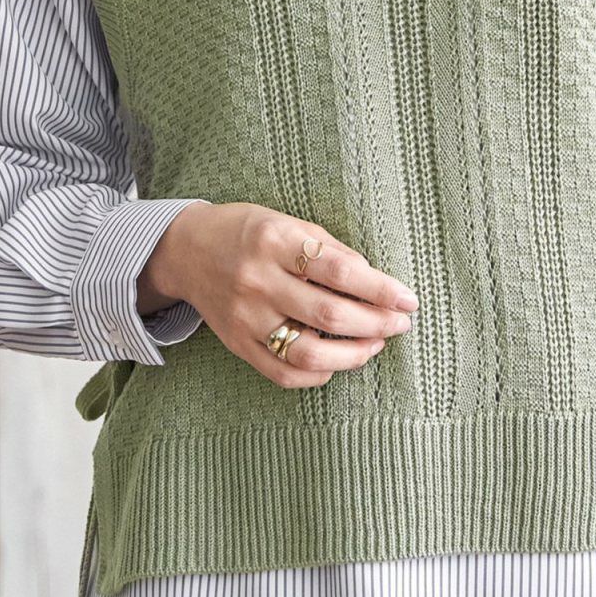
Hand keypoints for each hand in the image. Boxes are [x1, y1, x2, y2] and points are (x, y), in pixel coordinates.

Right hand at [145, 203, 418, 389]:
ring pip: (308, 352)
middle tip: (400, 324)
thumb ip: (331, 250)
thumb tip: (376, 282)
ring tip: (375, 345)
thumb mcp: (289, 223)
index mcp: (275, 241)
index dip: (380, 289)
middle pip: (329, 314)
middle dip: (376, 323)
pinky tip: (337, 362)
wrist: (187, 251)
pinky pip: (283, 373)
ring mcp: (245, 317)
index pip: (340, 270)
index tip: (408, 300)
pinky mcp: (237, 343)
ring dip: (353, 355)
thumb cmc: (249, 232)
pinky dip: (318, 373)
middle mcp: (258, 280)